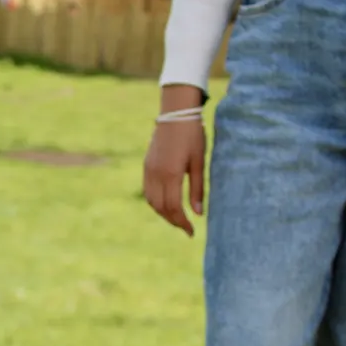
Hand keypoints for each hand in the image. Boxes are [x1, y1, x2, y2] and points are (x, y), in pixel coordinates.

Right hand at [141, 86, 208, 236]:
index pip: (173, 207)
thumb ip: (198, 189)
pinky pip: (148, 190)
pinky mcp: (146, 165)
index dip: (182, 223)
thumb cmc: (193, 136)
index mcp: (171, 174)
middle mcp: (156, 175)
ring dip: (163, 213)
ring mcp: (148, 170)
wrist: (176, 114)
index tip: (191, 232)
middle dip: (173, 220)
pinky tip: (166, 203)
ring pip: (151, 201)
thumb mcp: (199, 163)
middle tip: (186, 228)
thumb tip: (198, 213)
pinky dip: (156, 202)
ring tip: (177, 218)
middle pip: (161, 207)